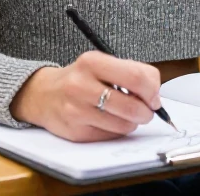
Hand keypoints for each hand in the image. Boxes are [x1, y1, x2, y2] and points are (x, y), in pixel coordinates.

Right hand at [9, 51, 161, 141]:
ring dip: (132, 123)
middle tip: (145, 110)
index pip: (136, 77)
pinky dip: (117, 131)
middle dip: (146, 112)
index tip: (154, 97)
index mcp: (92, 62)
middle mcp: (81, 85)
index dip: (152, 90)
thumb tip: (155, 98)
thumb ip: (132, 74)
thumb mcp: (103, 65)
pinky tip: (108, 121)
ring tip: (124, 114)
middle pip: (132, 106)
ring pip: (124, 125)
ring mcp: (76, 111)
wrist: (43, 95)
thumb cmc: (82, 78)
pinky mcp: (75, 132)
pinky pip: (110, 136)